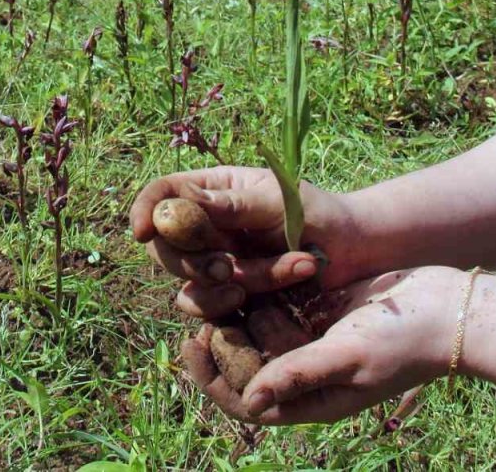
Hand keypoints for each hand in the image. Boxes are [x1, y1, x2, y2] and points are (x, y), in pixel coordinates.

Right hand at [129, 166, 360, 318]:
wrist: (352, 251)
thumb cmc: (318, 212)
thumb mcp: (278, 201)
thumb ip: (232, 205)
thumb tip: (182, 203)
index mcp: (212, 189)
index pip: (161, 194)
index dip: (145, 210)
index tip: (143, 232)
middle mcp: (205, 226)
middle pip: (162, 245)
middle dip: (191, 261)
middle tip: (225, 266)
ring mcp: (214, 261)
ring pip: (186, 281)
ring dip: (219, 285)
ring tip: (258, 281)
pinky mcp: (228, 293)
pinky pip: (206, 307)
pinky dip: (228, 304)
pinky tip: (258, 296)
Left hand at [182, 266, 462, 424]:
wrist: (447, 307)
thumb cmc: (404, 340)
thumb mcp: (347, 356)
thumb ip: (298, 374)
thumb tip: (248, 401)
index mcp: (311, 400)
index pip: (245, 399)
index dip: (214, 376)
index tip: (195, 341)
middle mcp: (305, 374)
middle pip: (244, 362)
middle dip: (221, 336)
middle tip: (204, 300)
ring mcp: (310, 340)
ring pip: (256, 329)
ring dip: (237, 308)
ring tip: (221, 279)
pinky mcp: (317, 312)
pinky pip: (277, 304)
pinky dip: (260, 290)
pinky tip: (243, 265)